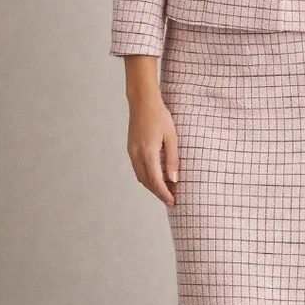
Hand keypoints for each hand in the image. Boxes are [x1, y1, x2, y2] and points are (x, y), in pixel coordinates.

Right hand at [126, 92, 178, 206]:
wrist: (142, 102)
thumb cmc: (159, 116)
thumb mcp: (171, 136)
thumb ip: (172, 159)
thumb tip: (174, 179)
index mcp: (148, 153)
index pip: (156, 181)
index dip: (164, 194)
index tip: (173, 202)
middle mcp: (137, 155)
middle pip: (146, 182)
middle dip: (158, 193)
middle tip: (171, 199)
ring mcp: (132, 152)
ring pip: (140, 177)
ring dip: (152, 186)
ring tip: (165, 190)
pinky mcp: (131, 148)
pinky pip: (137, 169)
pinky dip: (146, 177)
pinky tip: (156, 176)